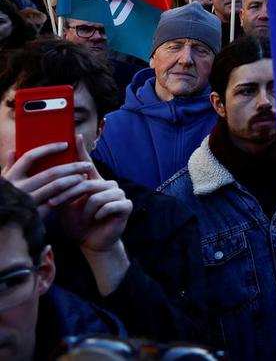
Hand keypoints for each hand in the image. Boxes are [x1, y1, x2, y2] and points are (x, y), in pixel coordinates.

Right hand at [2, 143, 93, 217]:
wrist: (4, 229)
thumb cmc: (5, 200)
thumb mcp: (3, 185)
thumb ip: (8, 168)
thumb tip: (13, 150)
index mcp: (11, 177)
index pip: (30, 157)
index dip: (48, 149)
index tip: (66, 145)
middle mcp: (19, 188)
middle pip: (51, 172)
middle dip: (72, 167)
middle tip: (87, 164)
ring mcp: (28, 202)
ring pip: (56, 186)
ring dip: (74, 180)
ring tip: (85, 176)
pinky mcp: (36, 214)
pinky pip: (57, 202)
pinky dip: (70, 195)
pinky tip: (79, 192)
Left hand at [54, 138, 130, 252]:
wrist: (92, 243)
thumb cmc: (78, 224)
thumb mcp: (66, 207)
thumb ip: (60, 191)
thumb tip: (46, 178)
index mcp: (94, 182)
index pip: (87, 163)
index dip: (81, 150)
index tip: (75, 135)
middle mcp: (108, 184)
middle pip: (86, 182)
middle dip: (67, 194)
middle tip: (53, 203)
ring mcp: (119, 193)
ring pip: (96, 196)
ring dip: (84, 211)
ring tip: (83, 219)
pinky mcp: (126, 205)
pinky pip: (108, 205)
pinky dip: (98, 214)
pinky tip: (97, 220)